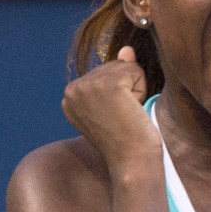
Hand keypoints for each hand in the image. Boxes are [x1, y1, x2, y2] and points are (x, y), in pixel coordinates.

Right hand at [61, 46, 160, 174]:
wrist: (133, 162)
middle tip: (122, 117)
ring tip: (127, 115)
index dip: (117, 94)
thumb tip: (127, 49)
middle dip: (126, 89)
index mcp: (69, 96)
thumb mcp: (116, 104)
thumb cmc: (127, 140)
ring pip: (125, 67)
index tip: (113, 118)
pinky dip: (141, 90)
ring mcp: (88, 86)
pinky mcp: (107, 85)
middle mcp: (72, 89)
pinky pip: (135, 70)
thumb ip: (117, 74)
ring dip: (134, 90)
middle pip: (113, 66)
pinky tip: (133, 110)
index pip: (103, 73)